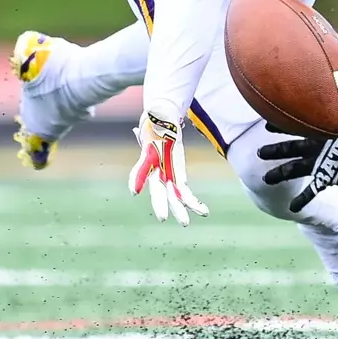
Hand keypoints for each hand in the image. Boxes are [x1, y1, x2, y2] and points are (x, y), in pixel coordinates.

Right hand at [128, 108, 209, 225]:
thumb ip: (156, 119)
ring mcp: (166, 174)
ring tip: (185, 223)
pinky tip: (203, 211)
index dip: (138, 179)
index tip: (135, 191)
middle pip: (157, 189)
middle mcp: (156, 169)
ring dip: (180, 209)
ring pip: (172, 196)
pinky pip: (184, 192)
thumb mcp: (157, 118)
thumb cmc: (157, 122)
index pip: (142, 169)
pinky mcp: (177, 175)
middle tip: (162, 218)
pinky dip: (192, 201)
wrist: (162, 124)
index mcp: (149, 156)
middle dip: (160, 203)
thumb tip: (152, 115)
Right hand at [257, 94, 337, 214]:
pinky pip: (313, 190)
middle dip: (275, 150)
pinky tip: (292, 207)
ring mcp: (319, 164)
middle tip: (259, 152)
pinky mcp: (329, 178)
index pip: (295, 127)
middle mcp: (314, 148)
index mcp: (319, 132)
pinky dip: (303, 198)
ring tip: (266, 179)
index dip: (282, 126)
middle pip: (289, 149)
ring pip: (294, 169)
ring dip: (281, 174)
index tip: (267, 124)